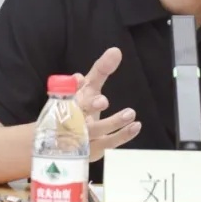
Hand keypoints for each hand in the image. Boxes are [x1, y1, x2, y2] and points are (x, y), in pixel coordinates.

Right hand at [71, 47, 140, 161]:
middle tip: (102, 100)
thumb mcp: (88, 88)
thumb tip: (116, 51)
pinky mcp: (92, 150)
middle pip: (76, 114)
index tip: (79, 80)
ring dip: (112, 122)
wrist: (66, 142)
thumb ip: (101, 70)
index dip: (72, 89)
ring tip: (130, 112)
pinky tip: (136, 125)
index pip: (64, 94)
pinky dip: (123, 135)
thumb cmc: (80, 107)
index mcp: (66, 101)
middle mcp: (70, 119)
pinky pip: (108, 143)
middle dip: (88, 106)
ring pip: (94, 130)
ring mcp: (80, 137)